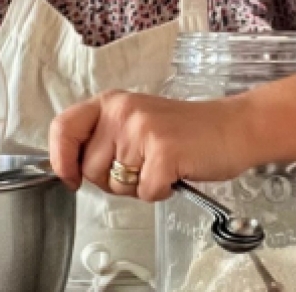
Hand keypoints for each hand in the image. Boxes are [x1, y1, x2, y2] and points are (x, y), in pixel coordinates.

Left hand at [48, 90, 249, 201]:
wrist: (234, 128)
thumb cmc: (187, 132)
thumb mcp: (136, 122)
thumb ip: (104, 138)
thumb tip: (69, 167)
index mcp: (112, 102)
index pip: (63, 127)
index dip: (60, 159)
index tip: (69, 177)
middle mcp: (122, 112)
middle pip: (89, 169)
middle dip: (113, 180)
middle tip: (144, 165)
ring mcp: (142, 131)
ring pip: (116, 186)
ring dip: (139, 186)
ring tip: (162, 165)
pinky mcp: (163, 152)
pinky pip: (145, 193)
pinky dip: (162, 192)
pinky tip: (176, 172)